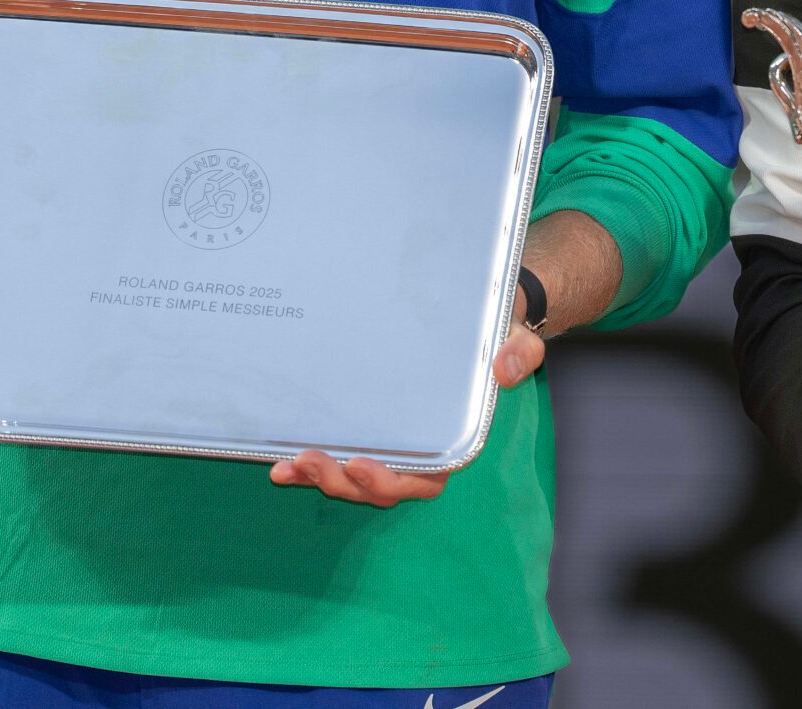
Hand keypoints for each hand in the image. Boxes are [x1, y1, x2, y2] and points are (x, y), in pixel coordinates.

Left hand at [268, 285, 546, 506]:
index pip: (425, 478)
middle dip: (342, 482)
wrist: (481, 314)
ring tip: (286, 466)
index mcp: (455, 442)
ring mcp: (391, 442)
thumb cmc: (497, 331)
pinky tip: (280, 458)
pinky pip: (340, 455)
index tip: (361, 467)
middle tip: (309, 461)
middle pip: (380, 487)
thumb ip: (520, 351)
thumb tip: (506, 369)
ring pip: (354, 479)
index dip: (391, 480)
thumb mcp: (515, 334)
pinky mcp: (367, 428)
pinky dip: (311, 463)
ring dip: (320, 477)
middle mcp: (420, 451)